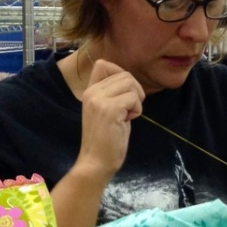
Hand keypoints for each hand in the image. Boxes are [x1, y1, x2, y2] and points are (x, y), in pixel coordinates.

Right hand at [75, 57, 144, 182]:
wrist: (96, 162)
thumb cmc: (105, 141)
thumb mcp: (107, 110)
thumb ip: (113, 94)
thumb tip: (130, 82)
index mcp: (89, 91)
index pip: (103, 64)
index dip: (120, 74)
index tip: (123, 94)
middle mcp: (91, 92)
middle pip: (124, 74)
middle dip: (134, 91)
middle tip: (128, 110)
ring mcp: (99, 100)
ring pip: (131, 83)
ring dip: (136, 100)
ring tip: (127, 116)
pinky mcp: (110, 109)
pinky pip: (134, 98)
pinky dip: (137, 110)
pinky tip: (127, 121)